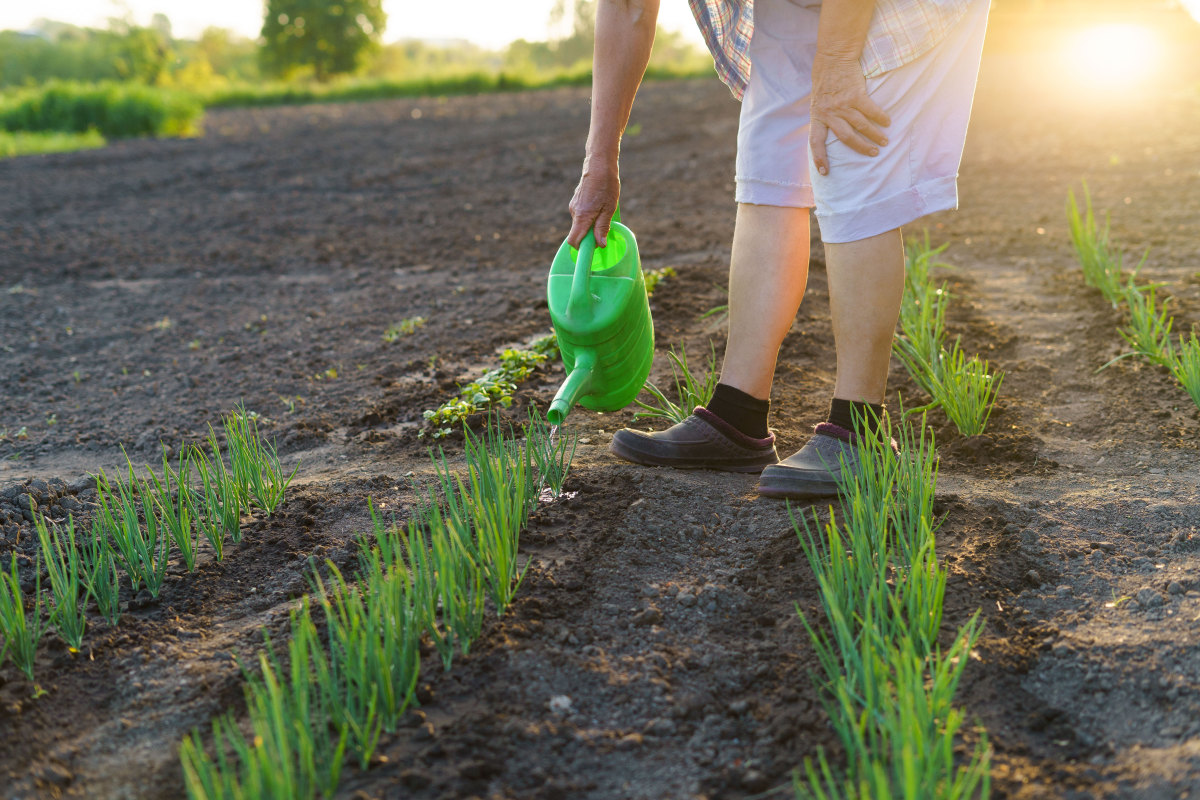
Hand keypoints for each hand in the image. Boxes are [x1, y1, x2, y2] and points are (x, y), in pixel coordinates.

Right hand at [567, 154, 619, 247]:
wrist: (599, 164)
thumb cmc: (606, 185)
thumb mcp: (609, 209)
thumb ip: (602, 228)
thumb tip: (600, 245)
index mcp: (582, 216)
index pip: (573, 241)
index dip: (581, 249)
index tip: (592, 249)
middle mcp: (574, 212)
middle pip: (578, 233)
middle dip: (589, 236)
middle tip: (605, 228)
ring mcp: (573, 206)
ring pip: (580, 224)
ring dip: (591, 225)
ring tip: (604, 213)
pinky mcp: (576, 202)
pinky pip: (581, 216)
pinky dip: (589, 217)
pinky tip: (600, 206)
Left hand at [809, 54, 890, 175]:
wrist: (833, 57)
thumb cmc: (825, 80)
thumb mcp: (818, 100)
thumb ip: (823, 116)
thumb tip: (829, 131)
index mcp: (817, 116)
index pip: (816, 142)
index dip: (819, 158)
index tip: (824, 172)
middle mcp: (829, 113)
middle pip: (846, 137)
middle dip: (861, 148)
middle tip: (872, 154)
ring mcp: (842, 104)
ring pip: (861, 125)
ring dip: (874, 135)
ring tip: (884, 141)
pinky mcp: (856, 94)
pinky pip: (870, 111)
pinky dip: (880, 117)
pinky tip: (887, 122)